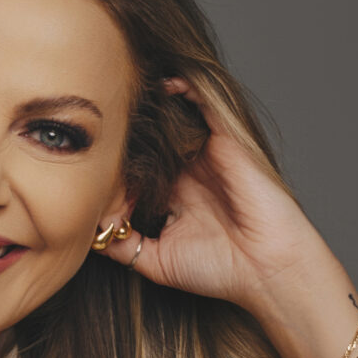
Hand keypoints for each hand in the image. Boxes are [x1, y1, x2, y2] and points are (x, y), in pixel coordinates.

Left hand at [100, 73, 332, 319]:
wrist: (266, 268)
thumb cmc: (221, 270)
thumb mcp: (158, 262)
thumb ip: (125, 246)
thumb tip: (92, 231)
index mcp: (177, 198)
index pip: (138, 173)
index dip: (115, 172)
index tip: (91, 175)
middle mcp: (192, 174)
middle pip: (153, 144)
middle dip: (127, 137)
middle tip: (99, 129)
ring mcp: (209, 155)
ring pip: (174, 121)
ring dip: (150, 110)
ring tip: (122, 99)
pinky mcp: (227, 142)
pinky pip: (204, 105)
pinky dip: (183, 90)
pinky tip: (160, 87)